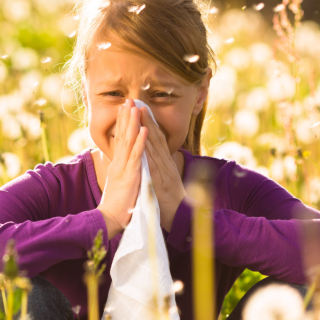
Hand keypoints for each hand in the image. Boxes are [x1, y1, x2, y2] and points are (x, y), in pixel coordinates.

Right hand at [98, 98, 147, 239]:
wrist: (110, 219)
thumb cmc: (117, 204)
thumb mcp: (119, 183)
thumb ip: (121, 171)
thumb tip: (123, 163)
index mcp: (117, 164)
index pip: (119, 139)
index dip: (123, 123)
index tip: (125, 109)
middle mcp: (118, 162)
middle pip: (122, 135)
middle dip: (125, 117)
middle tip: (128, 100)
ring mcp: (123, 168)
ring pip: (128, 141)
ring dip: (132, 123)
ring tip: (135, 107)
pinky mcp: (130, 175)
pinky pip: (137, 156)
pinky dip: (140, 142)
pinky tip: (144, 130)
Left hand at [139, 106, 186, 231]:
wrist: (181, 218)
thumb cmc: (170, 201)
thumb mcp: (165, 180)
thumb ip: (160, 168)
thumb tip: (154, 158)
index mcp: (165, 163)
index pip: (156, 139)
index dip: (148, 123)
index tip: (140, 108)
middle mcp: (165, 163)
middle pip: (155, 137)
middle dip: (146, 119)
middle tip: (137, 102)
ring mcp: (163, 170)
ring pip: (154, 146)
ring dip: (146, 128)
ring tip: (139, 112)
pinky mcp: (160, 181)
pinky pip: (152, 163)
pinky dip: (148, 150)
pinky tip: (142, 139)